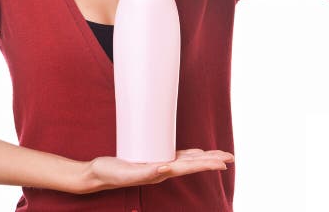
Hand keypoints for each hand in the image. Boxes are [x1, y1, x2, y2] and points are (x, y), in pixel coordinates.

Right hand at [75, 148, 234, 193]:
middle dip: (212, 160)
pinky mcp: (152, 158)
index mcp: (161, 172)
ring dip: (203, 157)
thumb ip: (147, 171)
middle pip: (193, 164)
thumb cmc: (111, 173)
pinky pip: (175, 156)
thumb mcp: (128, 172)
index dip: (207, 164)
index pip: (190, 167)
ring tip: (219, 155)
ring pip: (187, 160)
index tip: (224, 162)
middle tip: (230, 156)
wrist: (98, 174)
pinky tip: (194, 153)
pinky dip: (189, 154)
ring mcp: (158, 164)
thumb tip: (167, 168)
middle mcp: (163, 169)